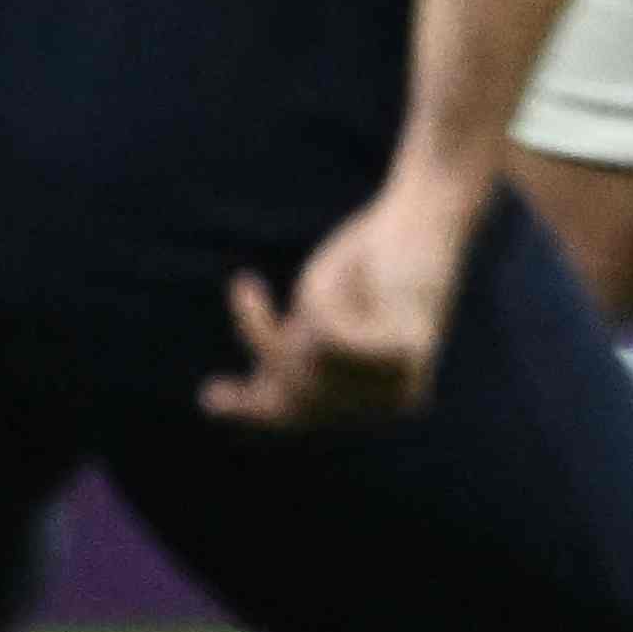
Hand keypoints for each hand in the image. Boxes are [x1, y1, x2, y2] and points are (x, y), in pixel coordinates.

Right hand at [210, 167, 480, 429]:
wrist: (425, 215)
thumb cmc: (369, 262)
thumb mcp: (318, 314)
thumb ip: (291, 357)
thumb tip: (245, 395)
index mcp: (372, 400)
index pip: (296, 416)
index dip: (250, 410)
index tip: (207, 394)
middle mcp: (392, 403)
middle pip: (292, 393)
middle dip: (266, 341)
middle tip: (245, 288)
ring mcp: (401, 382)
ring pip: (307, 364)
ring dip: (305, 313)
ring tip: (325, 277)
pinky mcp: (403, 352)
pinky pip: (330, 336)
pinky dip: (328, 296)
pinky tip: (354, 269)